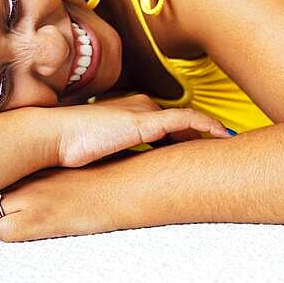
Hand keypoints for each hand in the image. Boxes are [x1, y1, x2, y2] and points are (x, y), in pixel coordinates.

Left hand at [0, 162, 124, 241]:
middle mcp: (21, 177)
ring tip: (1, 228)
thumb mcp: (62, 165)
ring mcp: (27, 198)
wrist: (123, 185)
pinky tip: (22, 232)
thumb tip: (21, 180)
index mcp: (26, 161)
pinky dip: (6, 235)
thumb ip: (38, 170)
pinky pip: (1, 232)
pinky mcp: (38, 219)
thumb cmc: (99, 176)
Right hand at [49, 93, 230, 167]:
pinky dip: (206, 124)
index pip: (163, 122)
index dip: (184, 134)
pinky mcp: (146, 120)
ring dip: (208, 129)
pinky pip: (186, 119)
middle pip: (179, 120)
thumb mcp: (98, 151)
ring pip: (186, 119)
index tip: (198, 146)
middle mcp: (139, 106)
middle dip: (200, 132)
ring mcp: (143, 111)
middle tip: (221, 145)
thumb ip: (115, 156)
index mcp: (127, 112)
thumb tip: (127, 176)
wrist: (54, 136)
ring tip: (229, 141)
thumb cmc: (69, 147)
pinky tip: (222, 134)